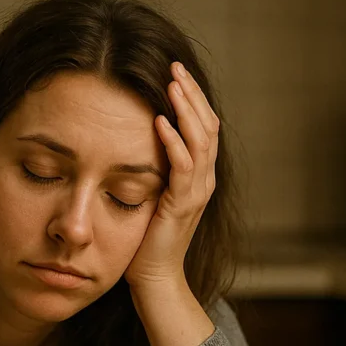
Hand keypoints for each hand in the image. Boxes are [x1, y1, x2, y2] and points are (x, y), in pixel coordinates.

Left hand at [125, 61, 219, 291]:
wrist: (154, 278)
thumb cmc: (146, 240)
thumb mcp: (152, 194)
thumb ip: (154, 169)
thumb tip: (137, 139)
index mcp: (199, 176)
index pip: (205, 127)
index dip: (193, 99)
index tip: (176, 72)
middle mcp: (204, 181)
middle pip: (208, 126)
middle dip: (191, 94)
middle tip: (175, 67)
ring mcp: (197, 193)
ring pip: (201, 141)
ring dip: (186, 110)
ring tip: (171, 84)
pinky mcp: (182, 205)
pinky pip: (183, 168)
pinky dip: (173, 142)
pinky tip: (160, 122)